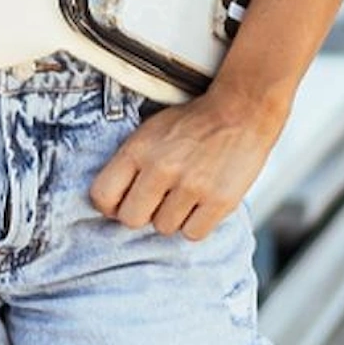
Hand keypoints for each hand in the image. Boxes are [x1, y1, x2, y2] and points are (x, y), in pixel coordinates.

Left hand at [89, 84, 287, 240]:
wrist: (241, 110)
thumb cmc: (192, 122)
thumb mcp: (150, 130)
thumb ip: (130, 163)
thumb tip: (111, 203)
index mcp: (139, 148)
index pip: (102, 194)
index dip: (110, 205)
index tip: (122, 203)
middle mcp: (161, 168)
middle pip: (131, 219)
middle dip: (142, 214)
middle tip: (157, 201)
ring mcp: (191, 186)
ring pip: (164, 228)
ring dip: (172, 217)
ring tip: (185, 194)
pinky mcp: (218, 201)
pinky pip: (192, 234)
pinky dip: (196, 224)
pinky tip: (201, 203)